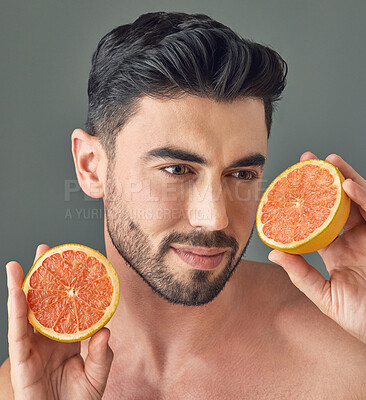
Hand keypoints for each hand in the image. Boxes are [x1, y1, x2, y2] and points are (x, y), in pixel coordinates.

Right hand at [7, 244, 113, 399]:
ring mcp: (33, 348)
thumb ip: (102, 355)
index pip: (65, 305)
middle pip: (43, 302)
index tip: (71, 262)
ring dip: (19, 288)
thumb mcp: (97, 376)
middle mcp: (48, 338)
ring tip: (17, 265)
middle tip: (44, 250)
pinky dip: (16, 313)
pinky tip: (17, 294)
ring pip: (24, 313)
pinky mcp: (21, 361)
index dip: (66, 285)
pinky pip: (17, 334)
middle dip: (41, 276)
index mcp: (66, 337)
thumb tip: (105, 331)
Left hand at [268, 152, 365, 343]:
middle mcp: (353, 239)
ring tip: (328, 161)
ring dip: (345, 178)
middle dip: (324, 181)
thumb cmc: (361, 318)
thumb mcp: (325, 296)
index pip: (317, 220)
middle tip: (308, 161)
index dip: (305, 204)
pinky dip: (363, 197)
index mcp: (336, 250)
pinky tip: (347, 185)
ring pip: (358, 200)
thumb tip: (273, 253)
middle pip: (337, 203)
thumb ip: (301, 274)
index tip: (288, 188)